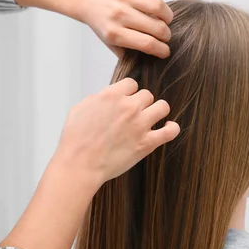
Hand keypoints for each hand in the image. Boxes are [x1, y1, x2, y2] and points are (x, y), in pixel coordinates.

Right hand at [53, 78, 179, 186]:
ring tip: (152, 119)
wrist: (80, 165)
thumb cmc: (75, 140)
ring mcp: (140, 125)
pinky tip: (168, 128)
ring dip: (158, 111)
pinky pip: (171, 131)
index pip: (132, 84)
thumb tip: (105, 97)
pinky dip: (172, 128)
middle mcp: (128, 107)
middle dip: (142, 104)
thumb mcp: (79, 109)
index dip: (129, 93)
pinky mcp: (147, 143)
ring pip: (163, 107)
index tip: (126, 101)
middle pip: (147, 95)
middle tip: (135, 115)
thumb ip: (97, 99)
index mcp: (111, 96)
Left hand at [74, 0, 176, 58]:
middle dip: (166, 35)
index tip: (165, 52)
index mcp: (114, 32)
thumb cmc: (99, 21)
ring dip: (168, 15)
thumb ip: (126, 53)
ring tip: (166, 19)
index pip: (147, 44)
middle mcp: (119, 14)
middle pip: (156, 27)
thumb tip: (147, 62)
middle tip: (165, 36)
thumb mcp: (108, 42)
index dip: (162, 50)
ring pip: (157, 6)